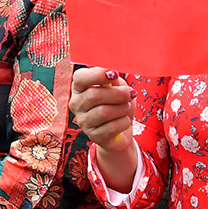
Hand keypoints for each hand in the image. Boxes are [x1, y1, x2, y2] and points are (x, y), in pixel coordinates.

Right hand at [69, 67, 139, 188]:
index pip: (80, 78)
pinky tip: (124, 120)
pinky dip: (124, 122)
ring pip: (103, 112)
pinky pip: (111, 127)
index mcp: (79, 88)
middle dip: (118, 94)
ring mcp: (83, 121)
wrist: (121, 130)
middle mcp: (76, 104)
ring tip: (126, 107)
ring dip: (122, 108)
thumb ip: (114, 80)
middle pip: (94, 95)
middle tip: (131, 93)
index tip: (114, 74)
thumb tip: (113, 73)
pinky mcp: (94, 136)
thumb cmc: (117, 104)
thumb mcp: (117, 87)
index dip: (97, 75)